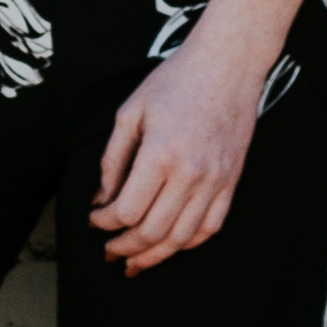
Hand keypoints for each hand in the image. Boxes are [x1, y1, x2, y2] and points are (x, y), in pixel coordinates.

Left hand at [92, 35, 274, 276]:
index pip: (127, 210)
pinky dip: (187, 243)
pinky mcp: (231, 181)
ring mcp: (215, 180)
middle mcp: (190, 173)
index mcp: (160, 154)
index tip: (94, 219)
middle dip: (124, 247)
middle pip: (152, 231)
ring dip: (154, 255)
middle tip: (109, 251)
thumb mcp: (130, 112)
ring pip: (181, 237)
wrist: (227, 65)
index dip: (104, 223)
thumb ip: (113, 158)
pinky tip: (170, 246)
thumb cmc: (176, 81)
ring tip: (135, 262)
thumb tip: (102, 198)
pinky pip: (211, 226)